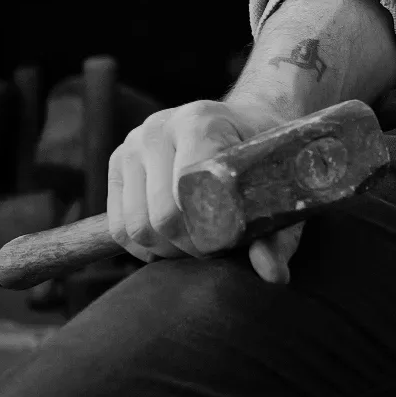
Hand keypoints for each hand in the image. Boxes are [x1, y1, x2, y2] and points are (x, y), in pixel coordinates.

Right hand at [107, 96, 305, 285]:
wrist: (244, 122)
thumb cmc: (262, 156)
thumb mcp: (277, 187)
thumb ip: (276, 234)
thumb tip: (273, 275)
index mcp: (200, 121)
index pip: (187, 194)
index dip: (206, 232)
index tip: (227, 243)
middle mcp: (160, 127)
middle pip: (160, 215)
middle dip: (187, 245)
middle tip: (213, 249)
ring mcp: (133, 142)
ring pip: (135, 225)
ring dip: (165, 248)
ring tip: (195, 243)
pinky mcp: (118, 161)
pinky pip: (119, 225)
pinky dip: (143, 246)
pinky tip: (171, 241)